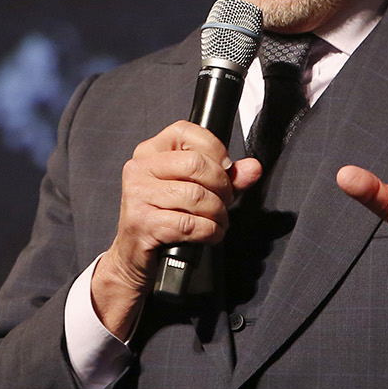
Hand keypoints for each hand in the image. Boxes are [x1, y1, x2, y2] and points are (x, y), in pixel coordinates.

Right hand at [94, 121, 262, 337]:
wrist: (134, 257)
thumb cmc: (165, 218)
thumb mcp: (196, 191)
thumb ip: (226, 177)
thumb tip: (253, 168)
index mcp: (149, 152)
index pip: (186, 131)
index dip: (215, 149)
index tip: (225, 170)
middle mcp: (139, 168)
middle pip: (196, 164)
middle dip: (222, 186)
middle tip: (225, 201)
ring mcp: (137, 195)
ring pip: (196, 196)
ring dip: (218, 213)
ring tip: (219, 220)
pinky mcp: (142, 223)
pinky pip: (189, 224)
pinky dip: (209, 231)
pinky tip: (210, 234)